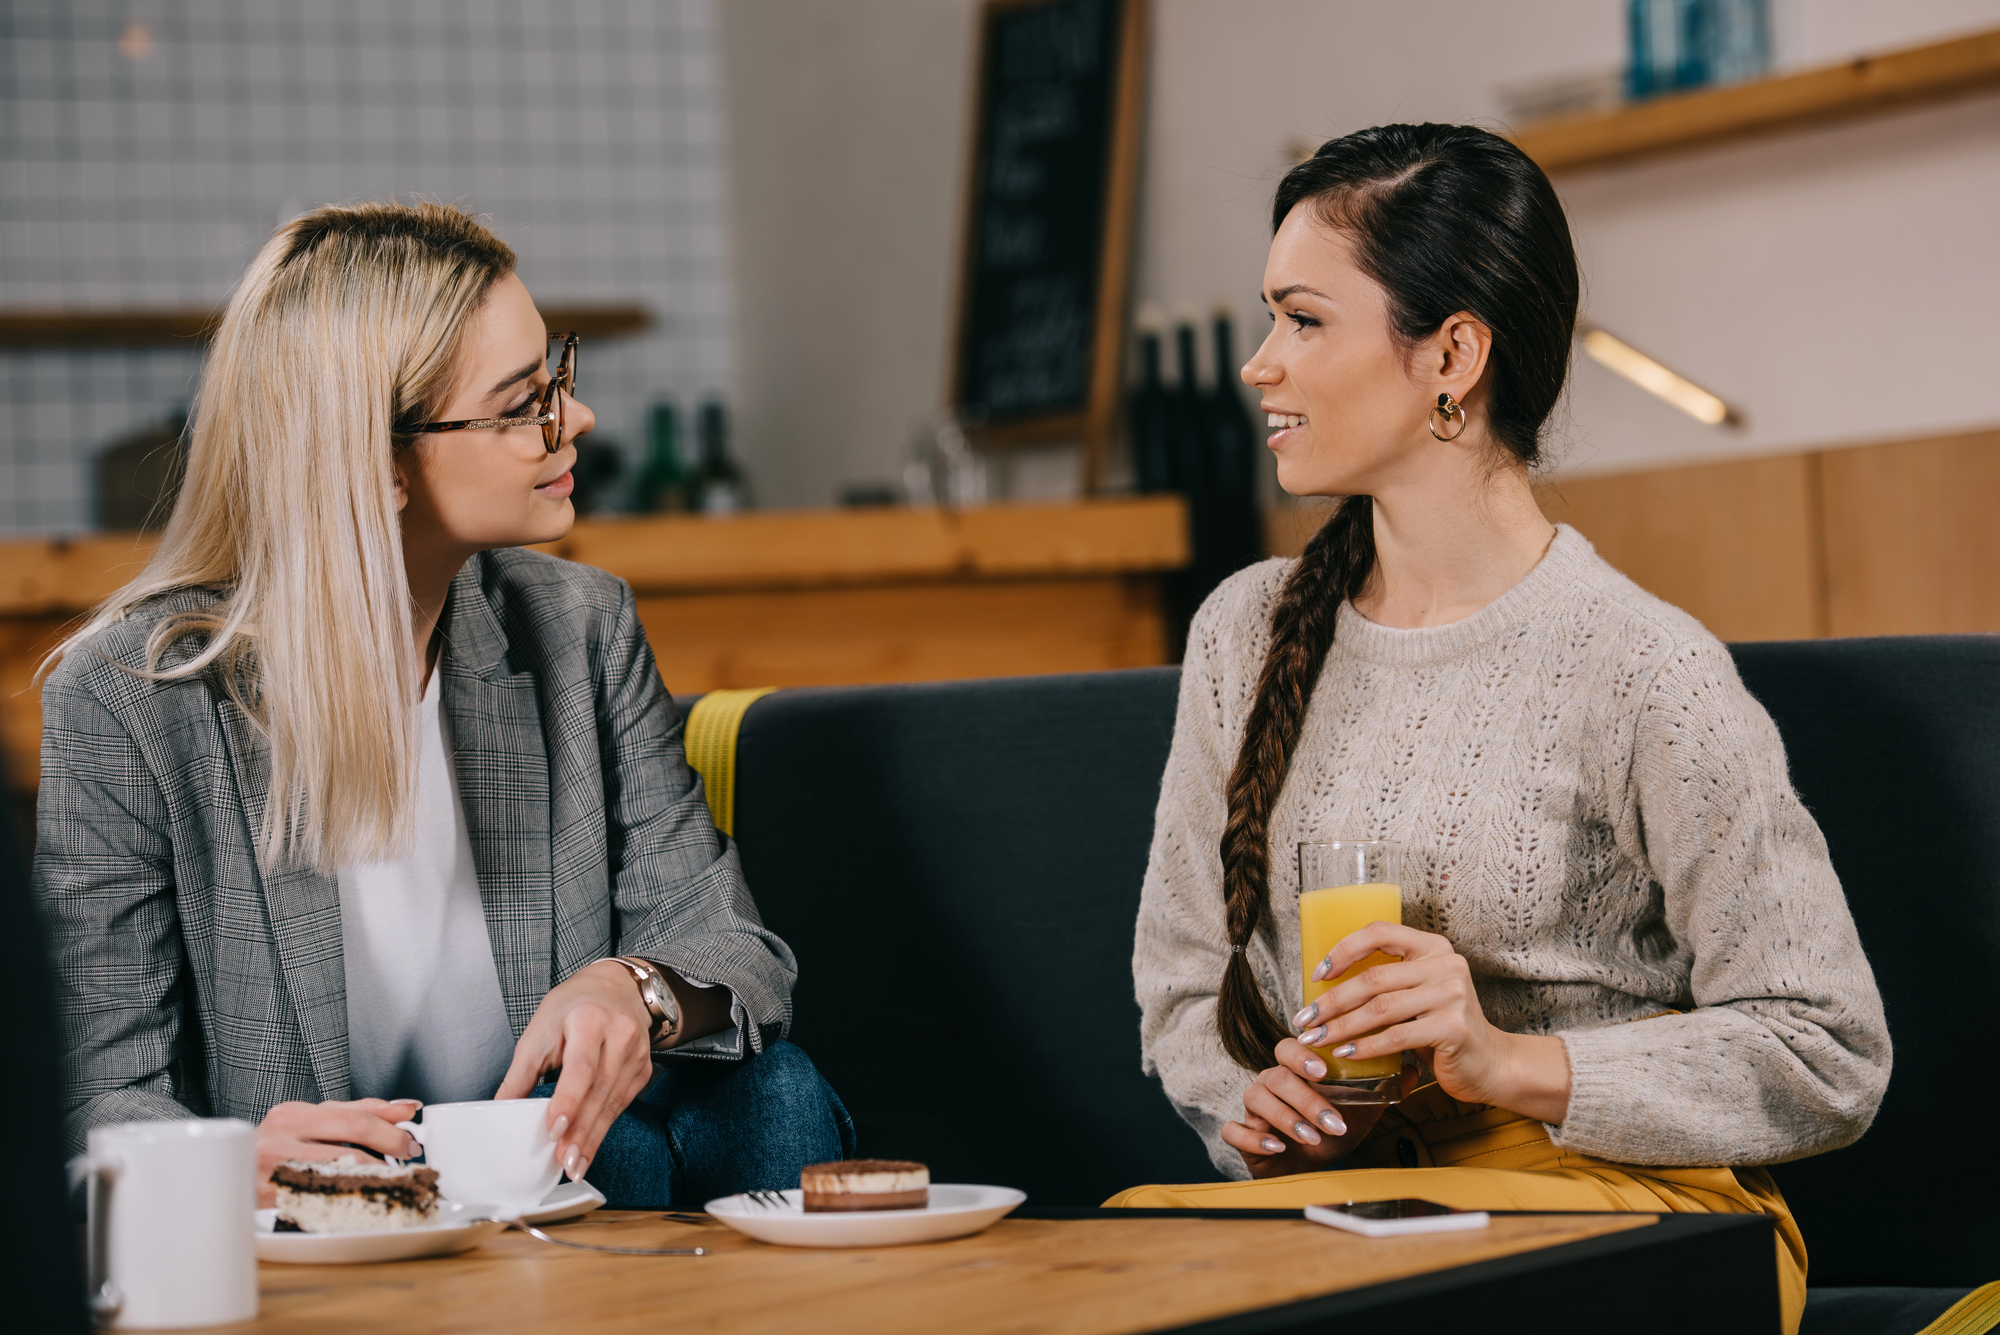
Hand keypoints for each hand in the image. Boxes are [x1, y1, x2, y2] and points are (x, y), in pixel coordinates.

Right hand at [256, 1098, 421, 1206]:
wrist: (224, 1177)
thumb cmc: (273, 1148)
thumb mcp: (309, 1121)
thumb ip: (356, 1112)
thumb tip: (403, 1108)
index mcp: (292, 1116)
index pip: (355, 1117)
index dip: (391, 1127)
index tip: (411, 1135)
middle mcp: (282, 1140)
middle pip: (352, 1142)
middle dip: (390, 1147)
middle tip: (409, 1154)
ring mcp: (277, 1172)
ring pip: (343, 1172)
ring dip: (377, 1175)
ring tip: (394, 1176)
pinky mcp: (276, 1202)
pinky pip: (326, 1198)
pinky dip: (353, 1195)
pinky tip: (365, 1196)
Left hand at [495, 960, 655, 1183]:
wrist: (615, 988)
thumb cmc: (572, 1007)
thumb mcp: (539, 1031)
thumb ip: (521, 1073)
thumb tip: (500, 1111)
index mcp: (589, 1019)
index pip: (581, 1067)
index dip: (568, 1101)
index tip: (554, 1130)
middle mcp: (620, 1034)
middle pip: (600, 1090)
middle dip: (581, 1131)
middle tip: (564, 1161)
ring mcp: (637, 1052)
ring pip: (614, 1102)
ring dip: (593, 1137)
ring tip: (575, 1164)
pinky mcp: (643, 1068)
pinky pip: (622, 1103)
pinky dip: (604, 1127)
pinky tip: (589, 1146)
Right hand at [1220, 1038, 1394, 1177]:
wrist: (1306, 1170)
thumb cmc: (1327, 1134)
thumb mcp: (1358, 1114)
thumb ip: (1380, 1092)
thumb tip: (1412, 1069)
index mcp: (1294, 1072)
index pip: (1289, 1048)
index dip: (1302, 1055)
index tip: (1323, 1069)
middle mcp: (1270, 1083)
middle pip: (1275, 1075)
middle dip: (1303, 1095)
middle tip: (1328, 1116)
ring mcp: (1253, 1109)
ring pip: (1256, 1099)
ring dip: (1287, 1118)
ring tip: (1313, 1137)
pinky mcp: (1241, 1135)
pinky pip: (1234, 1130)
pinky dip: (1254, 1138)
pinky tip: (1277, 1146)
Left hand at [1296, 922, 1570, 1122]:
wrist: (1491, 1063)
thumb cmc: (1444, 1028)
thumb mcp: (1419, 993)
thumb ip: (1388, 981)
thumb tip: (1326, 984)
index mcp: (1433, 947)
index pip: (1380, 932)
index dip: (1344, 949)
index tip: (1317, 974)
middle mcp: (1445, 964)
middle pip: (1373, 978)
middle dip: (1331, 1001)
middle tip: (1304, 1019)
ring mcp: (1452, 994)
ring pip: (1380, 1008)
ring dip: (1340, 1026)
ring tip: (1315, 1038)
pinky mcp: (1453, 1027)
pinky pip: (1395, 1036)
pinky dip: (1365, 1046)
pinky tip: (1345, 1054)